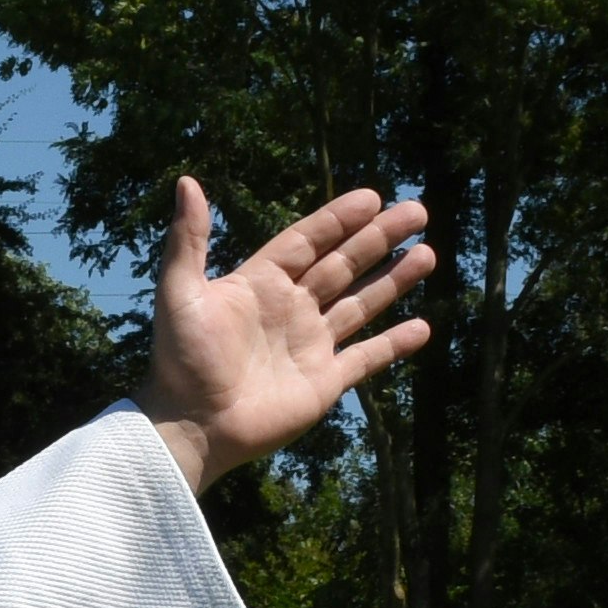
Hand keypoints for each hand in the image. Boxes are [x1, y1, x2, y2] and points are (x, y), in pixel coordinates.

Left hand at [141, 178, 441, 487]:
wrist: (192, 426)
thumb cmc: (180, 361)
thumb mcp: (180, 293)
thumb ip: (188, 239)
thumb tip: (187, 180)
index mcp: (260, 283)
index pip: (308, 241)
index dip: (339, 219)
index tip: (373, 197)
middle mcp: (290, 309)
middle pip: (344, 264)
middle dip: (380, 238)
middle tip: (418, 211)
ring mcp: (310, 345)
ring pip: (362, 304)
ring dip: (394, 280)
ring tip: (427, 254)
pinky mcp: (323, 382)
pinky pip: (366, 358)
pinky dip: (394, 344)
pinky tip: (423, 327)